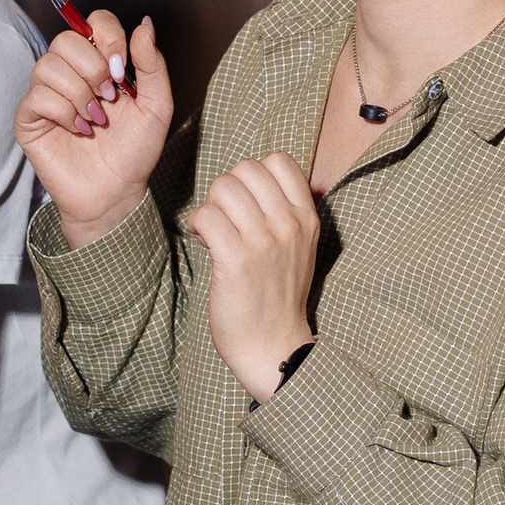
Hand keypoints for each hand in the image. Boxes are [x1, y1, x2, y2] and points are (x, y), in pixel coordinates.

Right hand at [13, 8, 175, 247]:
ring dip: (79, 93)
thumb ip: (152, 64)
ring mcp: (46, 94)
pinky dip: (64, 112)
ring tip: (95, 119)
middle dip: (93, 67)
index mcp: (99, 63)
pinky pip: (37, 96)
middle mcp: (69, 73)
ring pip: (48, 66)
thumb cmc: (135, 151)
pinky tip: (79, 130)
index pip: (93, 22)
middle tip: (109, 98)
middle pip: (66, 39)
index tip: (123, 70)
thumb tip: (145, 24)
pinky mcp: (29, 118)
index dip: (108, 37)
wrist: (117, 192)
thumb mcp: (157, 105)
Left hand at [184, 152, 318, 400]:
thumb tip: (262, 175)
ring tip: (214, 231)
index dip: (253, 174)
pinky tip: (204, 243)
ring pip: (223, 187)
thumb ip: (288, 210)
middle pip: (246, 168)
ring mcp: (264, 241)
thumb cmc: (278, 294)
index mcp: (306, 216)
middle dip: (227, 188)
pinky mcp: (237, 260)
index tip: (248, 201)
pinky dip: (198, 225)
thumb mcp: (300, 246)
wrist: (272, 344)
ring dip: (210, 207)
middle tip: (226, 218)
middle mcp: (289, 224)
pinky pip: (206, 216)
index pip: (279, 160)